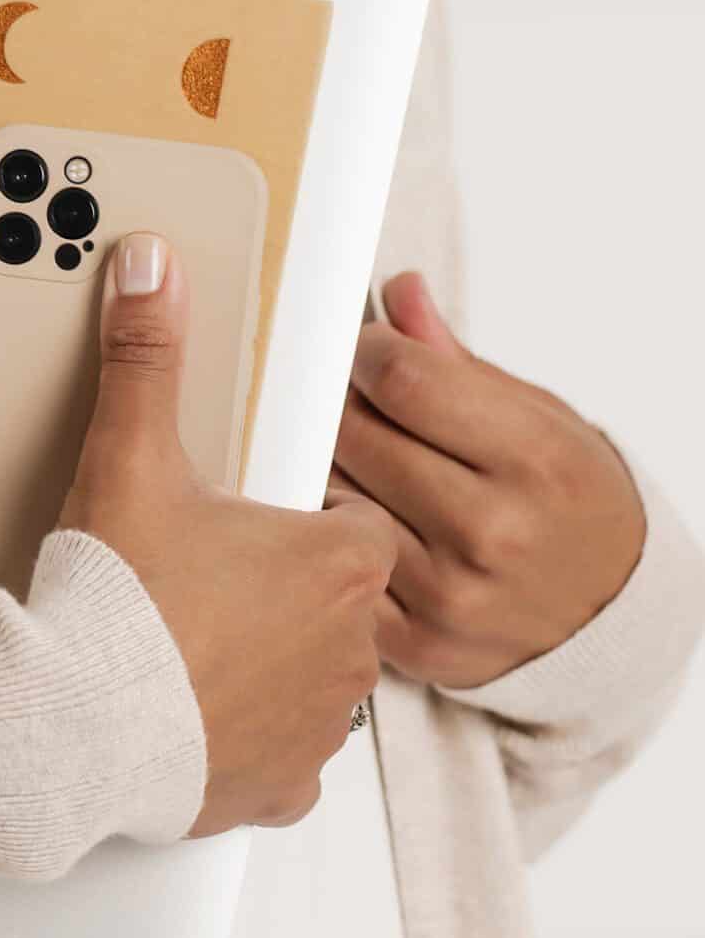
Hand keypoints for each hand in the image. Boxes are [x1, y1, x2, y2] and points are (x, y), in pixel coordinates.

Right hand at [55, 232, 397, 835]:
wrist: (72, 724)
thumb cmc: (114, 601)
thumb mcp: (131, 457)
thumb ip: (149, 357)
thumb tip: (150, 269)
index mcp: (340, 560)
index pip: (361, 523)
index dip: (308, 517)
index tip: (255, 521)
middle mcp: (351, 647)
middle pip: (340, 602)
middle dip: (287, 592)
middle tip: (209, 579)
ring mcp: (319, 725)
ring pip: (317, 681)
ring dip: (274, 664)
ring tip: (195, 644)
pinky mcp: (282, 788)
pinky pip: (285, 759)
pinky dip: (250, 739)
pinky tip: (199, 714)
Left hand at [324, 270, 647, 690]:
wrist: (607, 613)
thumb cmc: (568, 501)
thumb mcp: (539, 418)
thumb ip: (457, 362)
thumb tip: (397, 294)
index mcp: (536, 461)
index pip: (404, 380)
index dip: (369, 352)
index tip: (368, 351)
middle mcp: (494, 532)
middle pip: (355, 437)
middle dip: (339, 405)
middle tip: (349, 401)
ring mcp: (451, 595)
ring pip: (333, 499)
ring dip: (330, 469)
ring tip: (362, 463)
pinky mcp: (415, 644)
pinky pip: (339, 566)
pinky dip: (335, 536)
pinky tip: (363, 519)